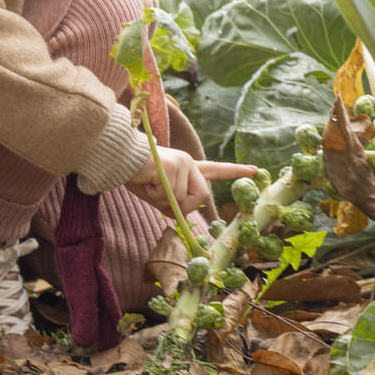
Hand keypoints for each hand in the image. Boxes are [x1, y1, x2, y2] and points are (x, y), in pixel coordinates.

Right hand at [126, 147, 256, 216]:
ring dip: (165, 201)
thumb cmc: (136, 175)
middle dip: (185, 205)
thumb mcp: (158, 194)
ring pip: (184, 198)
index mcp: (187, 167)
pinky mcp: (174, 165)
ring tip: (150, 186)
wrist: (120, 158)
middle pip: (202, 195)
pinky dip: (157, 195)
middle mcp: (189, 163)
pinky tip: (147, 181)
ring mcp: (183, 163)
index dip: (234, 171)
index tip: (254, 169)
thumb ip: (173, 203)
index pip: (214, 170)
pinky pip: (171, 194)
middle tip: (164, 200)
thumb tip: (182, 217)